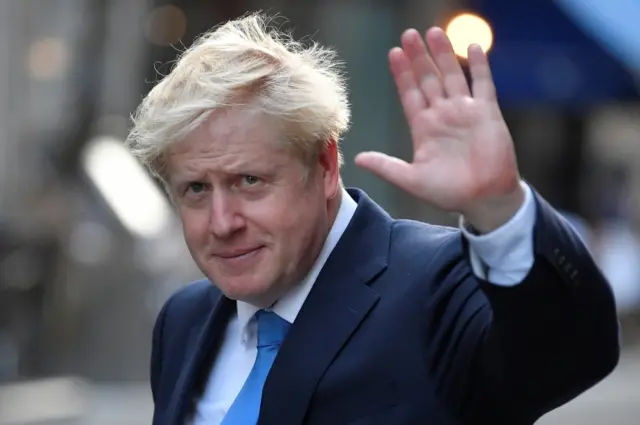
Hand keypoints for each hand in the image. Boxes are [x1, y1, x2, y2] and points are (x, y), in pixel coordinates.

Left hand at [355, 27, 523, 231]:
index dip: (402, 74)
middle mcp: (442, 115)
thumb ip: (386, 167)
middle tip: (408, 34)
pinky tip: (472, 47)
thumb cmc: (449, 192)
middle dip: (418, 57)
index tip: (393, 53)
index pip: (410, 93)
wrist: (484, 199)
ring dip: (443, 54)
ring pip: (452, 75)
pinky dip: (478, 66)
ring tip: (433, 32)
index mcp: (424, 127)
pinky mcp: (487, 112)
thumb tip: (358, 159)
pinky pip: (483, 84)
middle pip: (428, 79)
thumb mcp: (412, 179)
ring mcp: (465, 111)